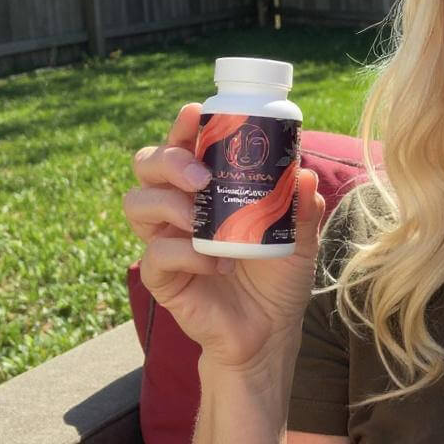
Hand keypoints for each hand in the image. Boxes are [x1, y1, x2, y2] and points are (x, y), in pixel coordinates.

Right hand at [123, 103, 325, 371]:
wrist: (270, 331)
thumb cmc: (278, 277)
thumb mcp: (299, 239)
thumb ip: (302, 209)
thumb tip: (305, 176)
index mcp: (206, 189)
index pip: (182, 147)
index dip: (182, 127)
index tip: (195, 113)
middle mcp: (178, 209)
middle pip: (147, 165)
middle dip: (169, 160)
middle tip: (203, 176)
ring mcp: (166, 241)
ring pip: (138, 204)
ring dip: (171, 205)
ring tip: (203, 219)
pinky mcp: (163, 278)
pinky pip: (156, 256)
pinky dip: (187, 255)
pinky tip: (218, 263)